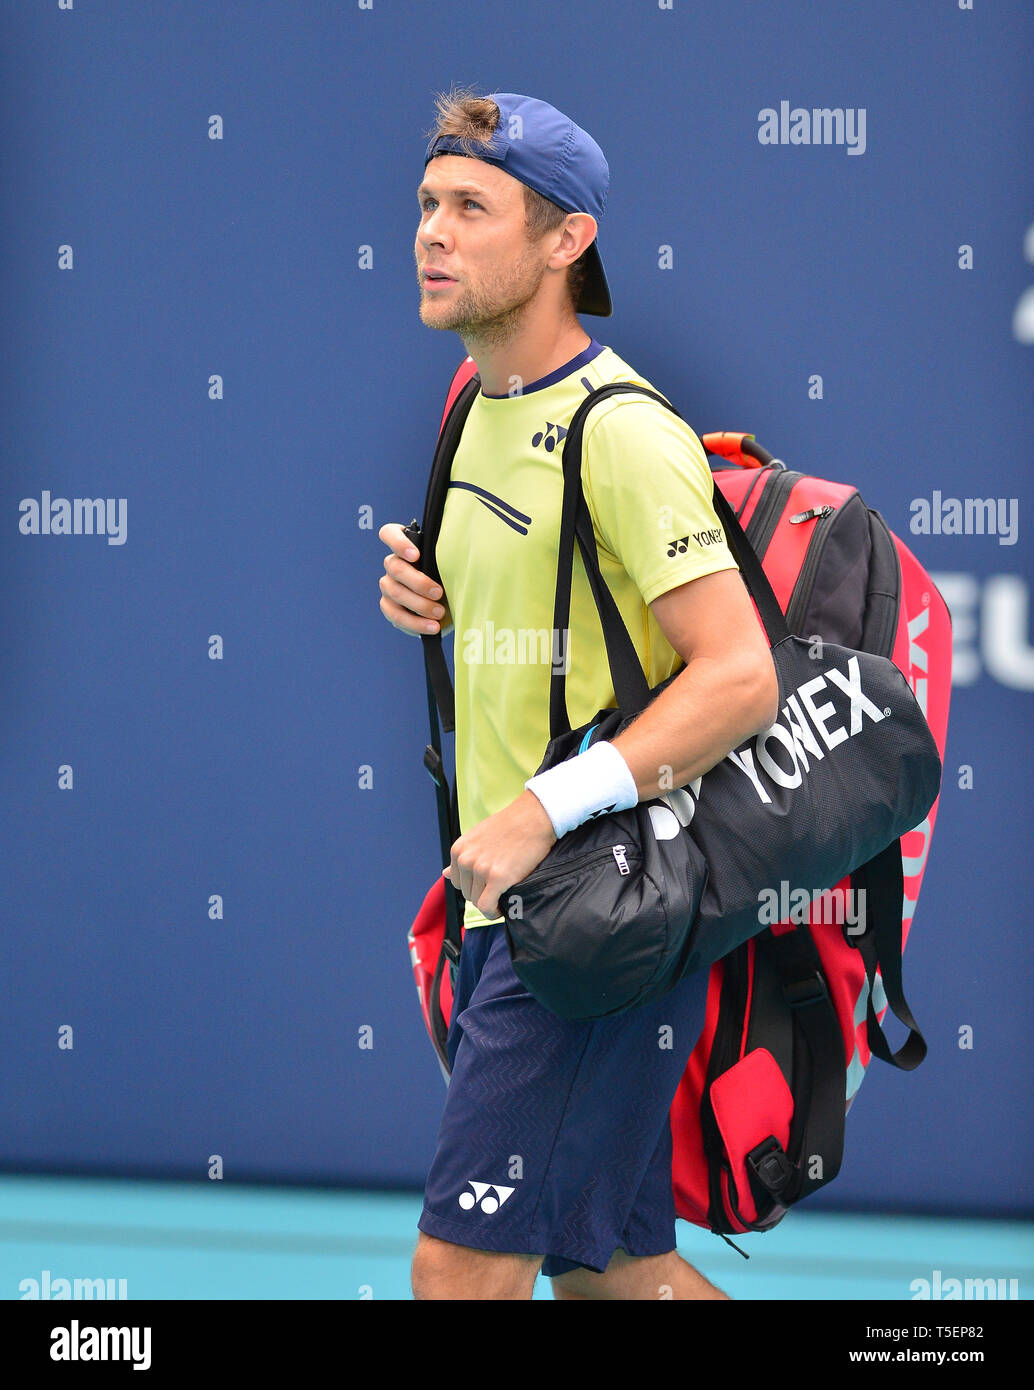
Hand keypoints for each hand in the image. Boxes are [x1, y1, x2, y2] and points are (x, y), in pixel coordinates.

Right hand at [377, 522, 450, 635]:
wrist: (446, 603)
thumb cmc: (448, 578)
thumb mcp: (450, 566)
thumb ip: (448, 559)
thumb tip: (460, 558)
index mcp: (405, 546)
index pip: (389, 534)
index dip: (398, 542)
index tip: (415, 555)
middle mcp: (393, 564)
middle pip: (395, 567)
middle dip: (418, 582)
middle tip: (439, 593)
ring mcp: (388, 585)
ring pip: (395, 592)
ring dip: (420, 604)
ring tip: (439, 613)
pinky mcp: (389, 606)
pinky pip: (396, 615)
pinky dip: (415, 623)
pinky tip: (432, 626)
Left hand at [443, 790, 557, 918]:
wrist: (534, 817)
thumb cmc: (510, 825)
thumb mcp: (478, 836)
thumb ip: (462, 856)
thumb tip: (445, 873)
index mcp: (459, 849)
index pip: (458, 882)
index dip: (474, 886)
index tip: (487, 886)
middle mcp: (466, 860)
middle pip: (467, 894)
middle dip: (483, 894)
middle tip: (500, 889)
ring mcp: (481, 869)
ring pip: (478, 902)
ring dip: (491, 903)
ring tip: (505, 895)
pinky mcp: (498, 877)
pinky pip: (487, 907)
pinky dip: (494, 913)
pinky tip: (504, 908)